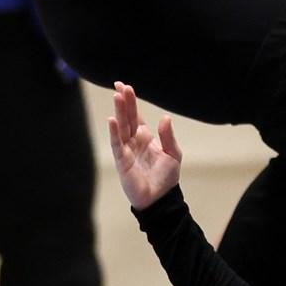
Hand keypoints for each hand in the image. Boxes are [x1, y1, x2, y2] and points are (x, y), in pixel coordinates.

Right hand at [108, 83, 182, 209]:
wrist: (161, 199)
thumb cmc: (166, 178)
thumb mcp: (173, 153)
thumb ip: (168, 136)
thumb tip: (164, 117)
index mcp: (145, 137)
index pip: (135, 116)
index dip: (131, 102)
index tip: (124, 87)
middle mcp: (134, 141)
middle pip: (127, 117)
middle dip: (123, 102)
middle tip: (119, 86)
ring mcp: (126, 150)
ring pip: (121, 127)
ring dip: (119, 112)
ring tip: (116, 96)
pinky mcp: (122, 161)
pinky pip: (117, 144)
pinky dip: (114, 132)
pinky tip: (112, 120)